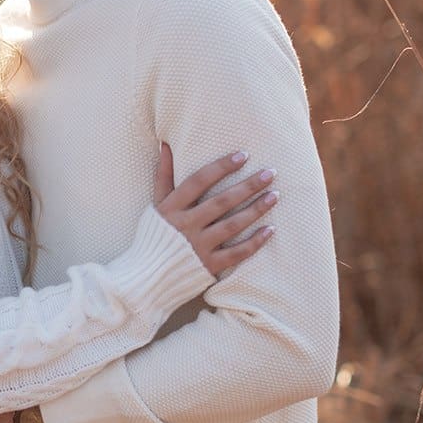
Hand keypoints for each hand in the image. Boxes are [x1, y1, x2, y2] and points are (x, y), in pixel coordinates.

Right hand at [155, 145, 277, 276]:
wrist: (148, 277)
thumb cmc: (155, 236)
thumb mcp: (156, 205)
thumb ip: (163, 176)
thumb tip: (166, 144)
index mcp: (172, 208)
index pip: (198, 181)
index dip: (221, 167)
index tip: (243, 156)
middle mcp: (186, 226)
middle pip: (221, 201)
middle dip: (247, 186)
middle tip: (270, 173)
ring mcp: (198, 247)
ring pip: (232, 225)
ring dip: (255, 210)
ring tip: (275, 195)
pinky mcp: (208, 266)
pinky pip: (236, 253)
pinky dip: (254, 242)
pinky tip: (270, 229)